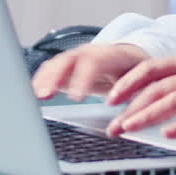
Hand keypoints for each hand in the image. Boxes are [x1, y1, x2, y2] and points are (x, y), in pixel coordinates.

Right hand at [31, 43, 149, 101]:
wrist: (131, 59)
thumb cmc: (137, 73)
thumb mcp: (141, 83)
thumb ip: (132, 98)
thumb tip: (126, 121)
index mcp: (111, 55)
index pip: (93, 62)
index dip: (82, 78)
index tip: (76, 97)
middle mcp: (90, 53)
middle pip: (69, 60)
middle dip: (55, 77)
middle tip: (46, 95)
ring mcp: (76, 58)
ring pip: (56, 64)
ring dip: (44, 79)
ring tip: (37, 96)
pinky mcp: (66, 68)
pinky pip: (50, 70)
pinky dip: (41, 81)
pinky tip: (34, 93)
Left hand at [105, 55, 175, 138]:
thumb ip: (168, 82)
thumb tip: (133, 95)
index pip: (151, 68)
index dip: (128, 82)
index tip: (111, 98)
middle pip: (159, 88)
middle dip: (132, 107)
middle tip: (115, 123)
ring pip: (175, 102)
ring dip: (149, 115)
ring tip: (131, 128)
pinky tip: (168, 134)